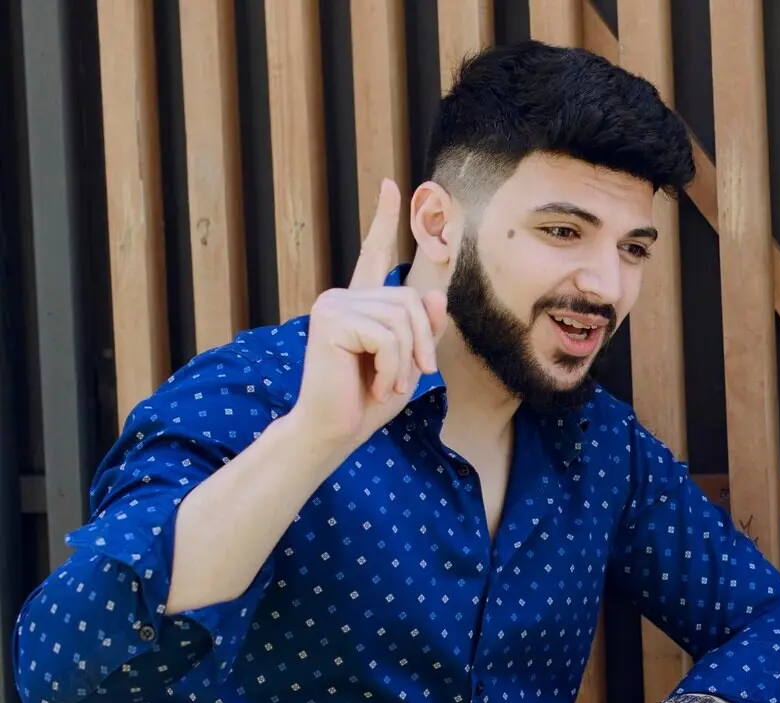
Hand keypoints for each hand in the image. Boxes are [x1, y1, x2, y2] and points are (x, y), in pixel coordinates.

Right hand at [290, 179, 448, 451]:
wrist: (334, 430)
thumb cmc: (369, 401)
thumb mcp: (409, 363)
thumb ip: (424, 329)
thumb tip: (436, 292)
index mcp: (361, 305)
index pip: (375, 253)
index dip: (383, 219)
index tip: (390, 184)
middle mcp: (344, 296)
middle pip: (411, 300)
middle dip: (422, 342)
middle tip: (410, 376)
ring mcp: (335, 304)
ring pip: (403, 318)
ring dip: (406, 360)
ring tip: (387, 384)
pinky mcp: (331, 318)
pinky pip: (387, 335)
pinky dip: (393, 367)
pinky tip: (376, 383)